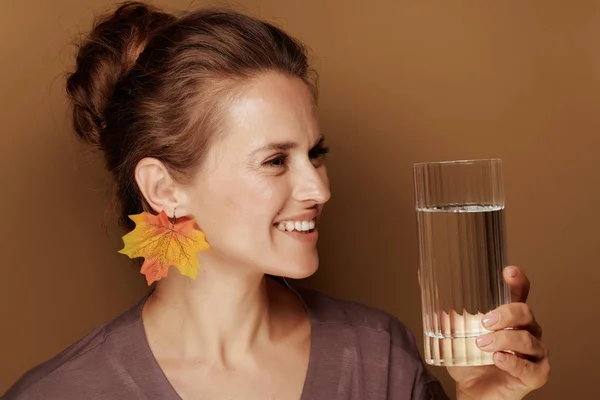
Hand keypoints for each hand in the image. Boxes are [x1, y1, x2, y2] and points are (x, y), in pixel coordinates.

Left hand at [447, 266, 549, 399]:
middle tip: (484, 321)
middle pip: (526, 313)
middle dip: (506, 313)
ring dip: (503, 339)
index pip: (519, 293)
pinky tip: (498, 358)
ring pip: (527, 340)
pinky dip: (514, 362)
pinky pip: (531, 367)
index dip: (517, 281)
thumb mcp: (452, 331)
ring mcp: (534, 353)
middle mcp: (527, 331)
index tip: (508, 271)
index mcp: (510, 316)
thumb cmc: (468, 360)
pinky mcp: (535, 376)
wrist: (472, 392)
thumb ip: (442, 306)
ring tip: (481, 343)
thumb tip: (422, 277)